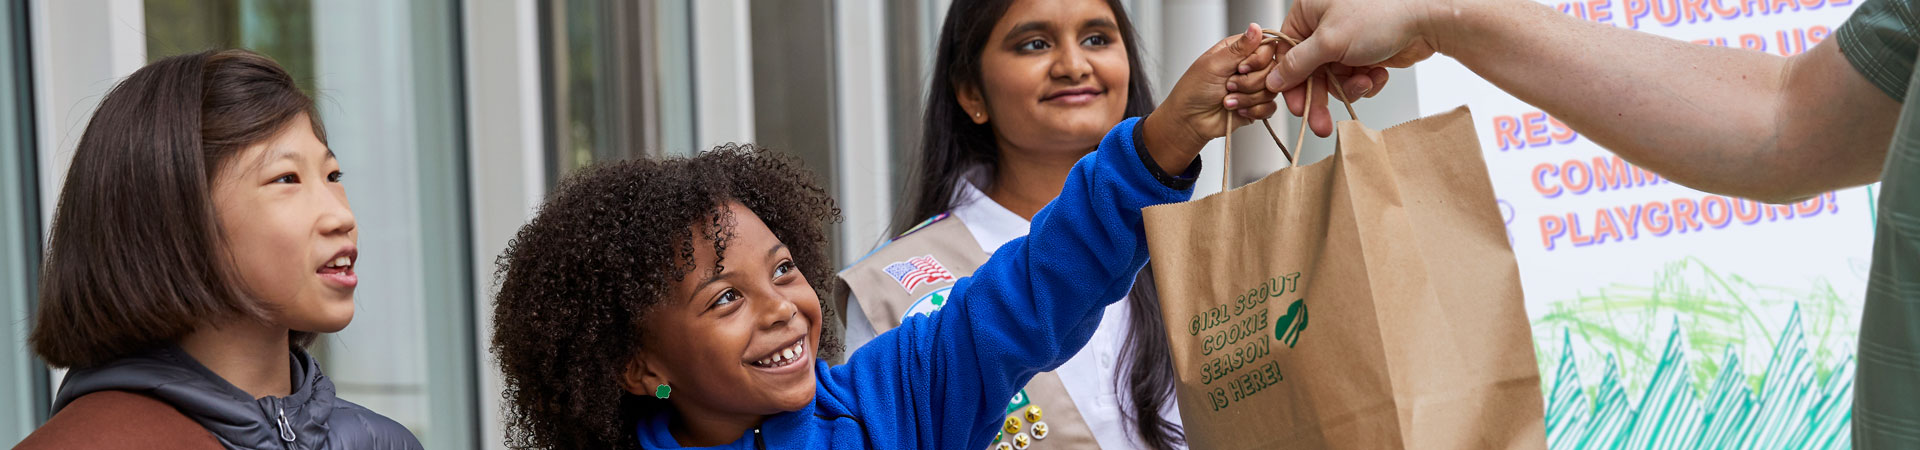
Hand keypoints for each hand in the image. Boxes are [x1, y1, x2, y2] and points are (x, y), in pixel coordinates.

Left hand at [1141, 24, 1283, 174]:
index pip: (1266, 47)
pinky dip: (1252, 110)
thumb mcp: (1214, 64)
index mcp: (1238, 51)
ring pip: (1271, 89)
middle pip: (1271, 69)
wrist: (1189, 121)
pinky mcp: (1256, 106)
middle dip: (1249, 82)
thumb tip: (1255, 27)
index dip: (1258, 59)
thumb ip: (1239, 48)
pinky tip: (1236, 110)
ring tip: (1227, 100)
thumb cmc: (1193, 91)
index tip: (1240, 68)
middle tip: (1228, 86)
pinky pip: (1270, 107)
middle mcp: (1248, 67)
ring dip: (1246, 98)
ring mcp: (1253, 87)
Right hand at [1265, 0, 1456, 135]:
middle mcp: (1324, 26)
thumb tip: (1274, 79)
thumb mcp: (1330, 42)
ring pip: (1332, 80)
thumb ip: (1297, 64)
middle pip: (1308, 72)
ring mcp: (1345, 41)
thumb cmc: (1382, 15)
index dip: (1289, 83)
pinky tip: (1376, 73)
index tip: (1296, 106)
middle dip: (1319, 97)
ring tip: (1364, 82)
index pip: (1285, 53)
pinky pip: (1353, 79)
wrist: (1427, 19)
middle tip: (1321, 123)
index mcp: (1308, 13)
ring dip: (1348, 87)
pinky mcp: (1363, 54)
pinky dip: (1365, 82)